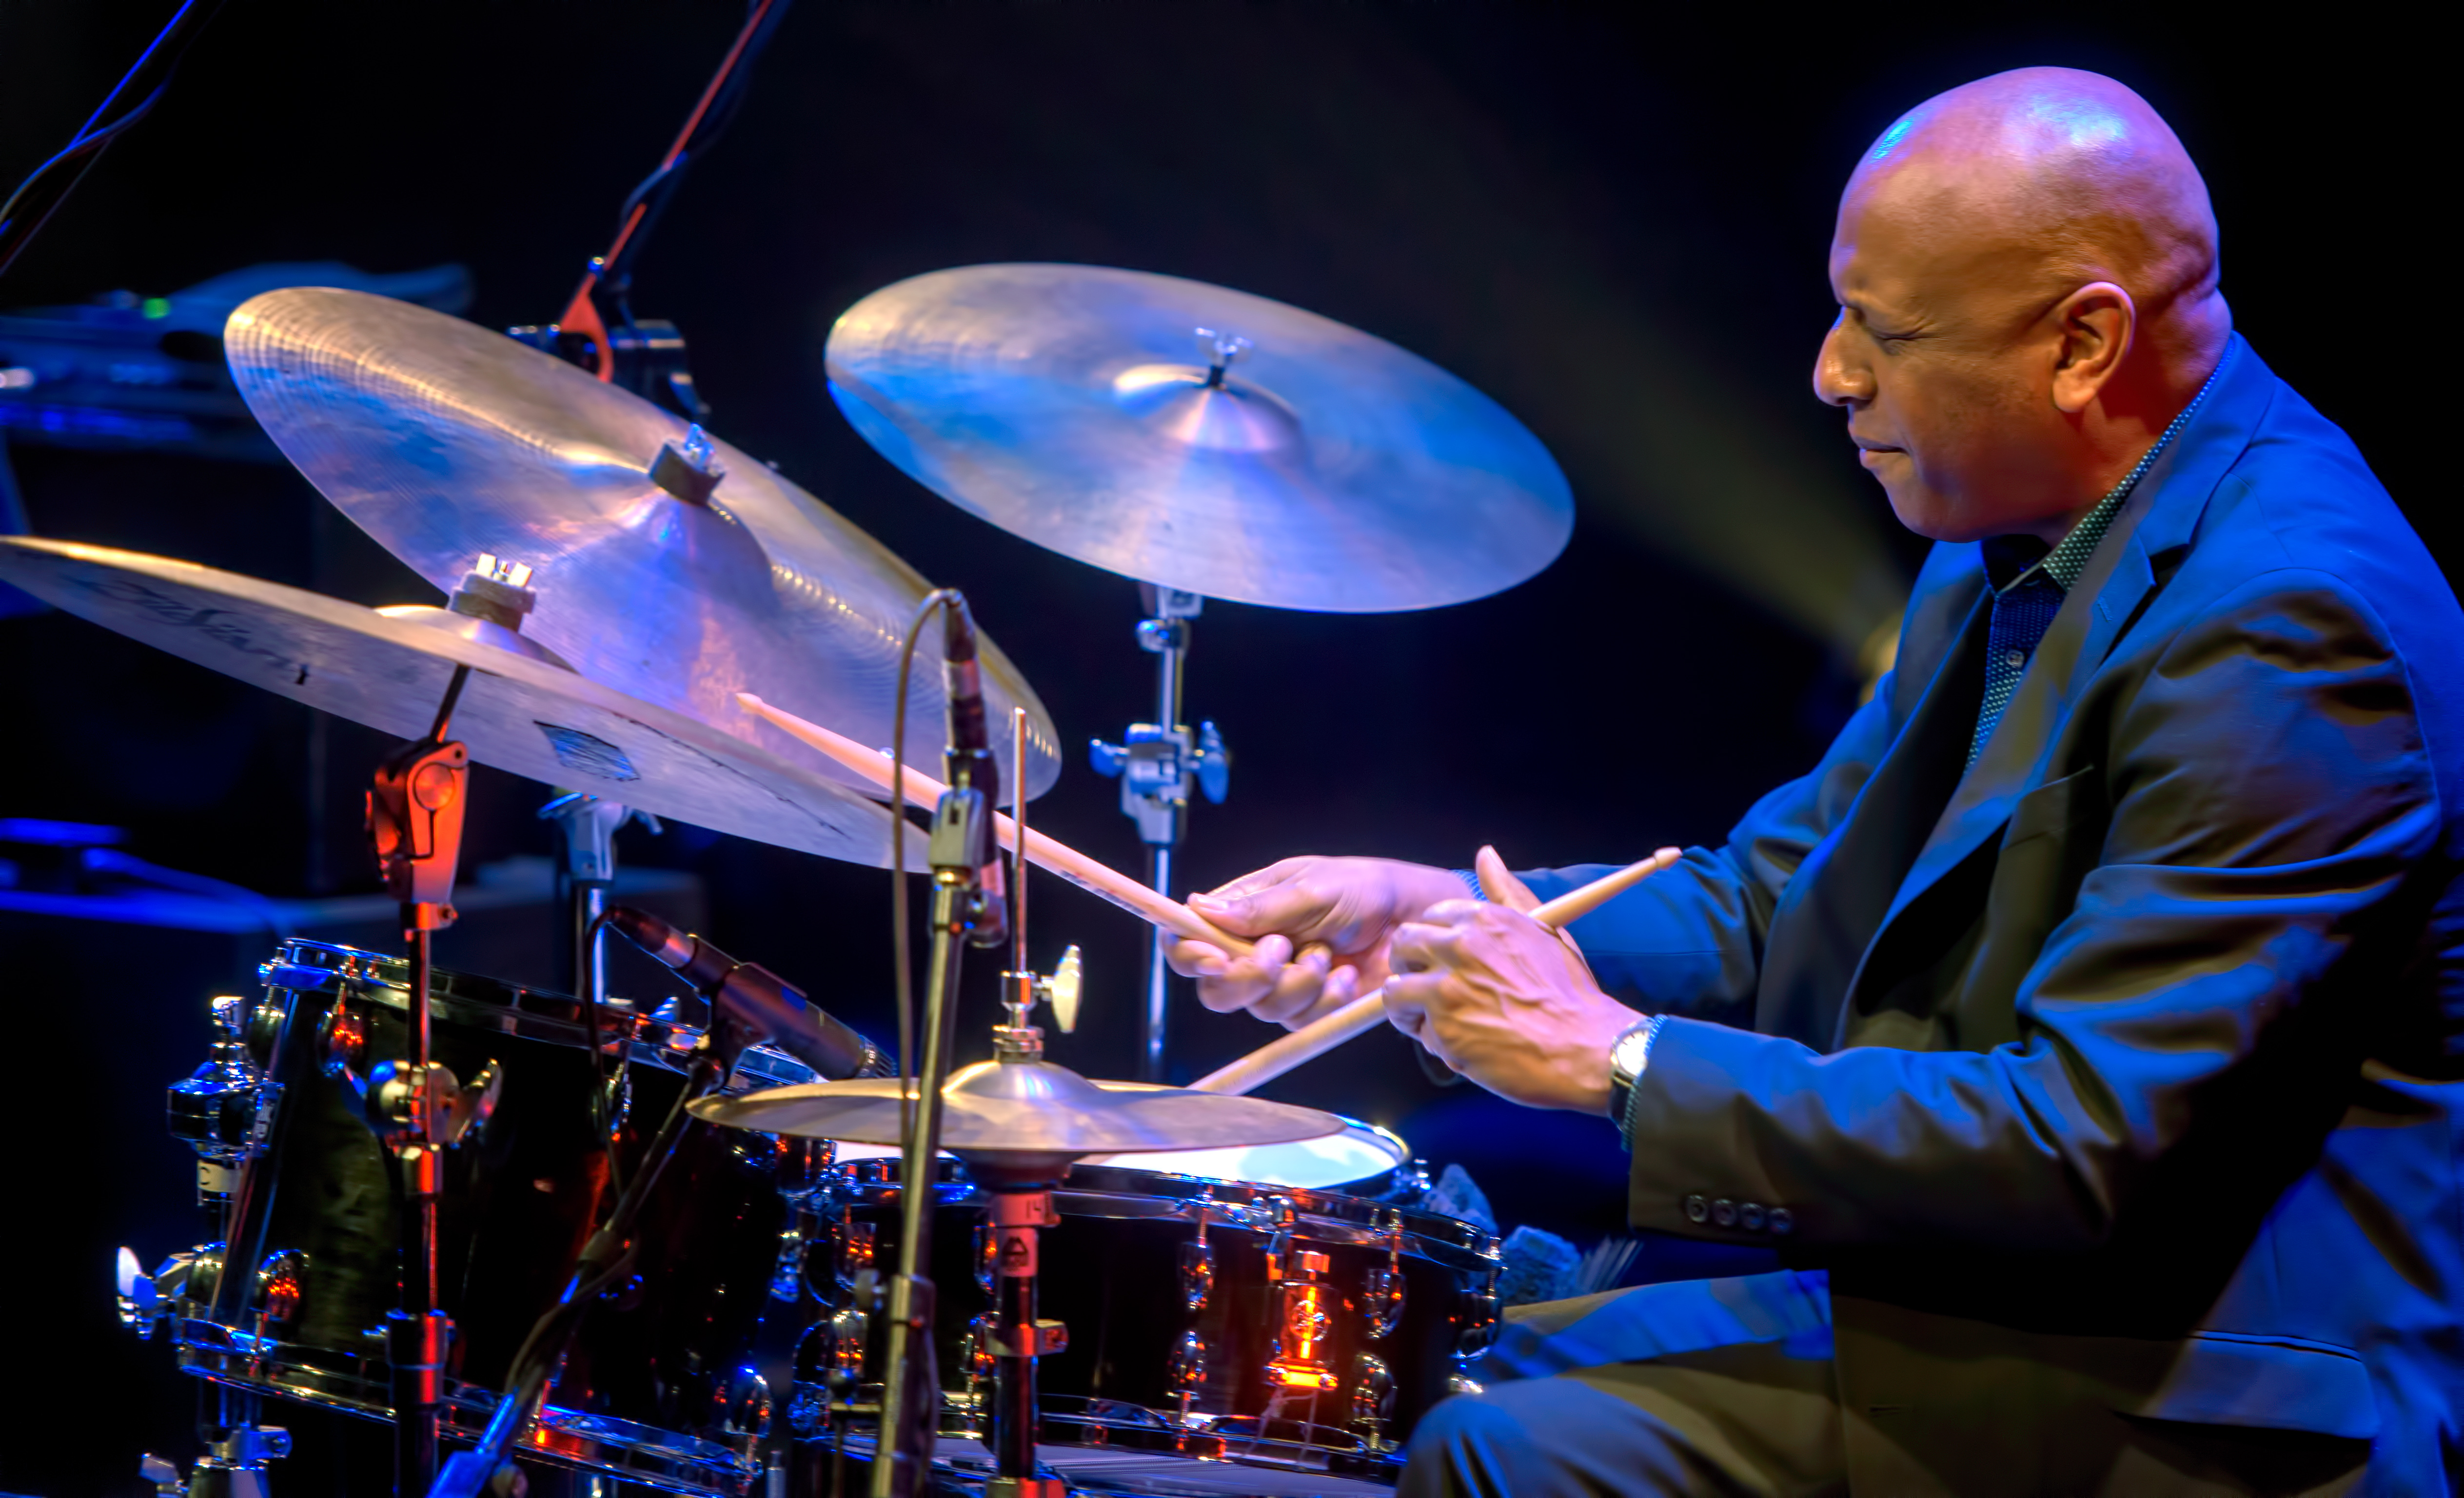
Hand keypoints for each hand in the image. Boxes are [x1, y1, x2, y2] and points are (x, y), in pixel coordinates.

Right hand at [1164, 856, 1465, 1027]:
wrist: (1411, 920)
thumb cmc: (1362, 888)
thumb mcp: (1312, 887)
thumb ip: (1260, 907)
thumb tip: (1200, 910)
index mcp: (1240, 912)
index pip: (1188, 938)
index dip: (1187, 954)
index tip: (1213, 958)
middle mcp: (1251, 951)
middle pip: (1215, 988)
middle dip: (1248, 977)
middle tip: (1282, 951)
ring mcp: (1280, 983)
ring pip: (1260, 1007)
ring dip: (1298, 983)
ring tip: (1329, 954)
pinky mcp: (1308, 1008)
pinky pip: (1299, 1021)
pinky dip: (1325, 999)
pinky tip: (1345, 976)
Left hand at [1383, 858, 1639, 1113]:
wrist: (1585, 1048)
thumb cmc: (1570, 994)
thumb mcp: (1544, 930)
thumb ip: (1508, 892)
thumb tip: (1485, 855)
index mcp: (1484, 919)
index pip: (1430, 917)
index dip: (1433, 941)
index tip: (1444, 960)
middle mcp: (1461, 946)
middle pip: (1402, 945)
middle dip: (1408, 966)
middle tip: (1428, 989)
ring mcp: (1447, 987)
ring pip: (1395, 990)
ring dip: (1411, 1007)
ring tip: (1440, 1022)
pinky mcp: (1442, 1028)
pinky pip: (1415, 1029)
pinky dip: (1432, 1040)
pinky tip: (1462, 1045)